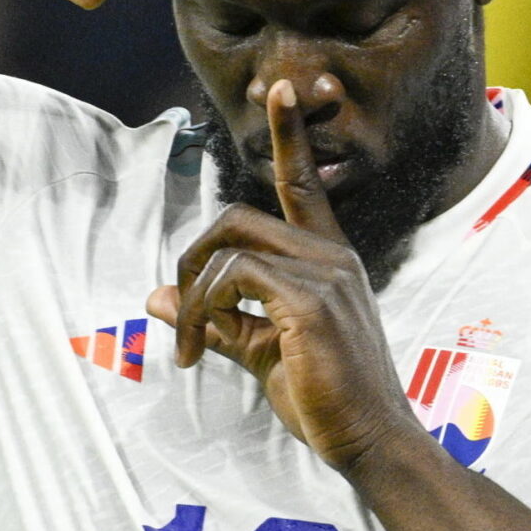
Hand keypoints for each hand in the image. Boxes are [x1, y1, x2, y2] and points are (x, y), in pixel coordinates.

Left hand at [147, 79, 427, 473]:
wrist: (371, 442)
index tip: (281, 88)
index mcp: (327, 260)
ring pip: (229, 250)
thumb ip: (217, 320)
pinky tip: (202, 349)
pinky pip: (233, 281)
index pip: (303, 184)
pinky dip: (202, 311)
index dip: (289, 135)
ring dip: (193, 298)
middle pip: (238, 218)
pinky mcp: (312, 304)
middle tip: (182, 318)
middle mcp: (331, 257)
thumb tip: (159, 297)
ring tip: (190, 347)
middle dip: (193, 259)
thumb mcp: (263, 352)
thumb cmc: (325, 400)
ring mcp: (325, 276)